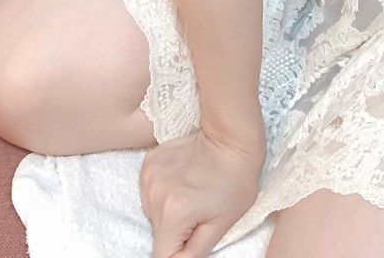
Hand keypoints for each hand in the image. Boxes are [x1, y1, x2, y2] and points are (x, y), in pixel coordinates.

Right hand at [138, 126, 264, 257]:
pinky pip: (150, 192)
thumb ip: (195, 252)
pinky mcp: (148, 162)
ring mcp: (149, 175)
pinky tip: (182, 181)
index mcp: (175, 213)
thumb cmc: (235, 181)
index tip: (192, 239)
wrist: (230, 138)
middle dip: (176, 232)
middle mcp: (156, 194)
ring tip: (191, 194)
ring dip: (168, 213)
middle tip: (198, 212)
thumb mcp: (222, 225)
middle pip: (157, 233)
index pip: (161, 255)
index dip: (178, 254)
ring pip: (153, 213)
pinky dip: (163, 194)